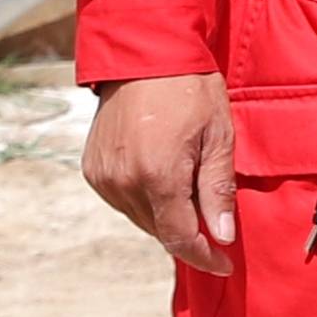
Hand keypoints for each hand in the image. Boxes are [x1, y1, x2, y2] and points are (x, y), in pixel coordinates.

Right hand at [87, 72, 238, 265]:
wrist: (143, 53)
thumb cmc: (189, 88)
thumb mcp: (218, 136)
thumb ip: (217, 191)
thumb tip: (221, 236)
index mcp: (157, 176)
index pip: (180, 238)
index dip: (204, 257)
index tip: (224, 263)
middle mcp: (123, 181)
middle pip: (160, 230)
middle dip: (189, 232)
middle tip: (214, 219)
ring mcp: (103, 176)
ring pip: (141, 218)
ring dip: (166, 216)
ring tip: (189, 189)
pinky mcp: (92, 169)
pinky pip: (122, 200)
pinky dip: (144, 199)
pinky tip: (162, 178)